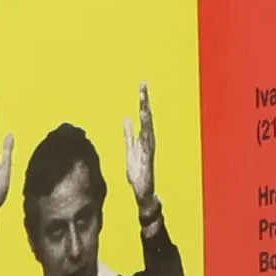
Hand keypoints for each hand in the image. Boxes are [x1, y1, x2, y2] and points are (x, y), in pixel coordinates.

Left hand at [122, 80, 156, 209]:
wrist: (144, 190)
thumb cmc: (138, 171)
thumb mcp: (130, 148)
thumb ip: (128, 133)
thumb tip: (126, 118)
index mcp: (144, 137)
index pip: (144, 115)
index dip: (143, 100)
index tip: (142, 85)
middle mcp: (149, 139)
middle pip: (147, 115)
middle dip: (145, 100)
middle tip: (143, 84)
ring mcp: (149, 146)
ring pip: (148, 124)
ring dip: (145, 110)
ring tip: (143, 96)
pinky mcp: (147, 154)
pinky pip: (146, 137)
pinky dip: (146, 127)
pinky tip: (143, 117)